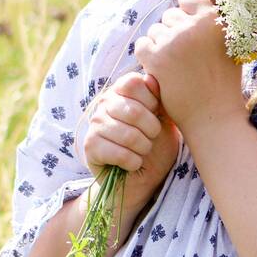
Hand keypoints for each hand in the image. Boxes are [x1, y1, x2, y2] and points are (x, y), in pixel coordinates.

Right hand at [83, 71, 180, 210]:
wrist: (143, 178)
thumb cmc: (157, 144)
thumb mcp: (166, 118)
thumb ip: (161, 98)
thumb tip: (152, 78)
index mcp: (122, 90)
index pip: (133, 83)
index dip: (152, 101)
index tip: (156, 114)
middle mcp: (105, 103)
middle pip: (134, 111)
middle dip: (152, 130)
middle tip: (152, 138)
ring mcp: (95, 124)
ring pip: (129, 135)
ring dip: (144, 148)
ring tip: (143, 151)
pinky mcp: (90, 146)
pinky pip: (120, 154)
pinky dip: (134, 162)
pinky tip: (133, 163)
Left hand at [132, 0, 244, 134]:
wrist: (213, 116)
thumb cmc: (223, 82)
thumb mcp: (231, 44)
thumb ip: (216, 21)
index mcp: (215, 19)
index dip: (187, 12)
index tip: (190, 29)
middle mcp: (194, 27)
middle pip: (170, 15)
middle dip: (174, 31)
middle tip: (184, 54)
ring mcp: (174, 42)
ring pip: (155, 30)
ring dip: (161, 44)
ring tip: (175, 64)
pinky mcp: (157, 58)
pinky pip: (142, 44)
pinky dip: (148, 55)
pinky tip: (161, 67)